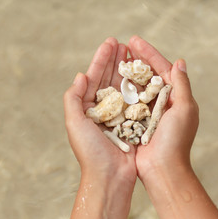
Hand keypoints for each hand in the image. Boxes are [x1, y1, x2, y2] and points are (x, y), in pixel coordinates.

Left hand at [64, 38, 135, 183]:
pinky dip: (139, 87)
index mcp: (86, 108)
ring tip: (134, 53)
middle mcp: (102, 109)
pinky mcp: (131, 122)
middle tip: (124, 43)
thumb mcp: (74, 123)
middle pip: (109, 79)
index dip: (101, 59)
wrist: (111, 175)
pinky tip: (144, 74)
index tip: (110, 43)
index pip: (93, 77)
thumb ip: (73, 98)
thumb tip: (81, 75)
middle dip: (115, 61)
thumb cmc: (90, 151)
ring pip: (123, 87)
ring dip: (127, 70)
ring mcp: (118, 115)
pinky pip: (136, 100)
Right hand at [128, 36, 198, 180]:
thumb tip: (180, 61)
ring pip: (136, 86)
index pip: (161, 68)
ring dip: (127, 71)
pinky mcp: (136, 121)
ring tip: (115, 58)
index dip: (148, 53)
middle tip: (123, 45)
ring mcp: (148, 111)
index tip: (134, 40)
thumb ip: (182, 85)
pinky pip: (128, 101)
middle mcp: (162, 102)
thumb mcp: (184, 110)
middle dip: (136, 59)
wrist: (162, 168)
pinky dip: (121, 90)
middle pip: (147, 74)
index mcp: (176, 97)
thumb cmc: (175, 140)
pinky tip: (110, 80)